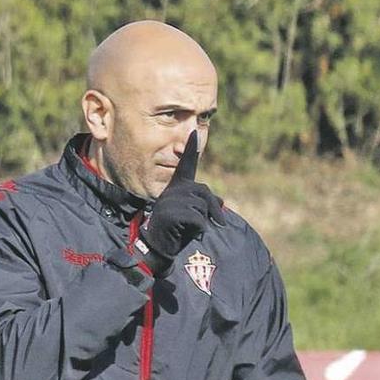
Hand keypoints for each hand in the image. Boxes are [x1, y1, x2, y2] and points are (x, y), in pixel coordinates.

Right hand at [137, 131, 225, 275]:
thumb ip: (204, 204)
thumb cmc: (177, 230)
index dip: (190, 150)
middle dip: (213, 208)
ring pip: (202, 206)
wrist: (158, 247)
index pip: (185, 167)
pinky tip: (188, 233)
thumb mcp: (192, 214)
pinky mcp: (171, 213)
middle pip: (203, 192)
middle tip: (217, 223)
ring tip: (189, 228)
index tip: (194, 132)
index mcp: (176, 188)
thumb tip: (221, 202)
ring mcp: (170, 201)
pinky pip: (198, 219)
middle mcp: (172, 191)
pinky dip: (199, 229)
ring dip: (202, 221)